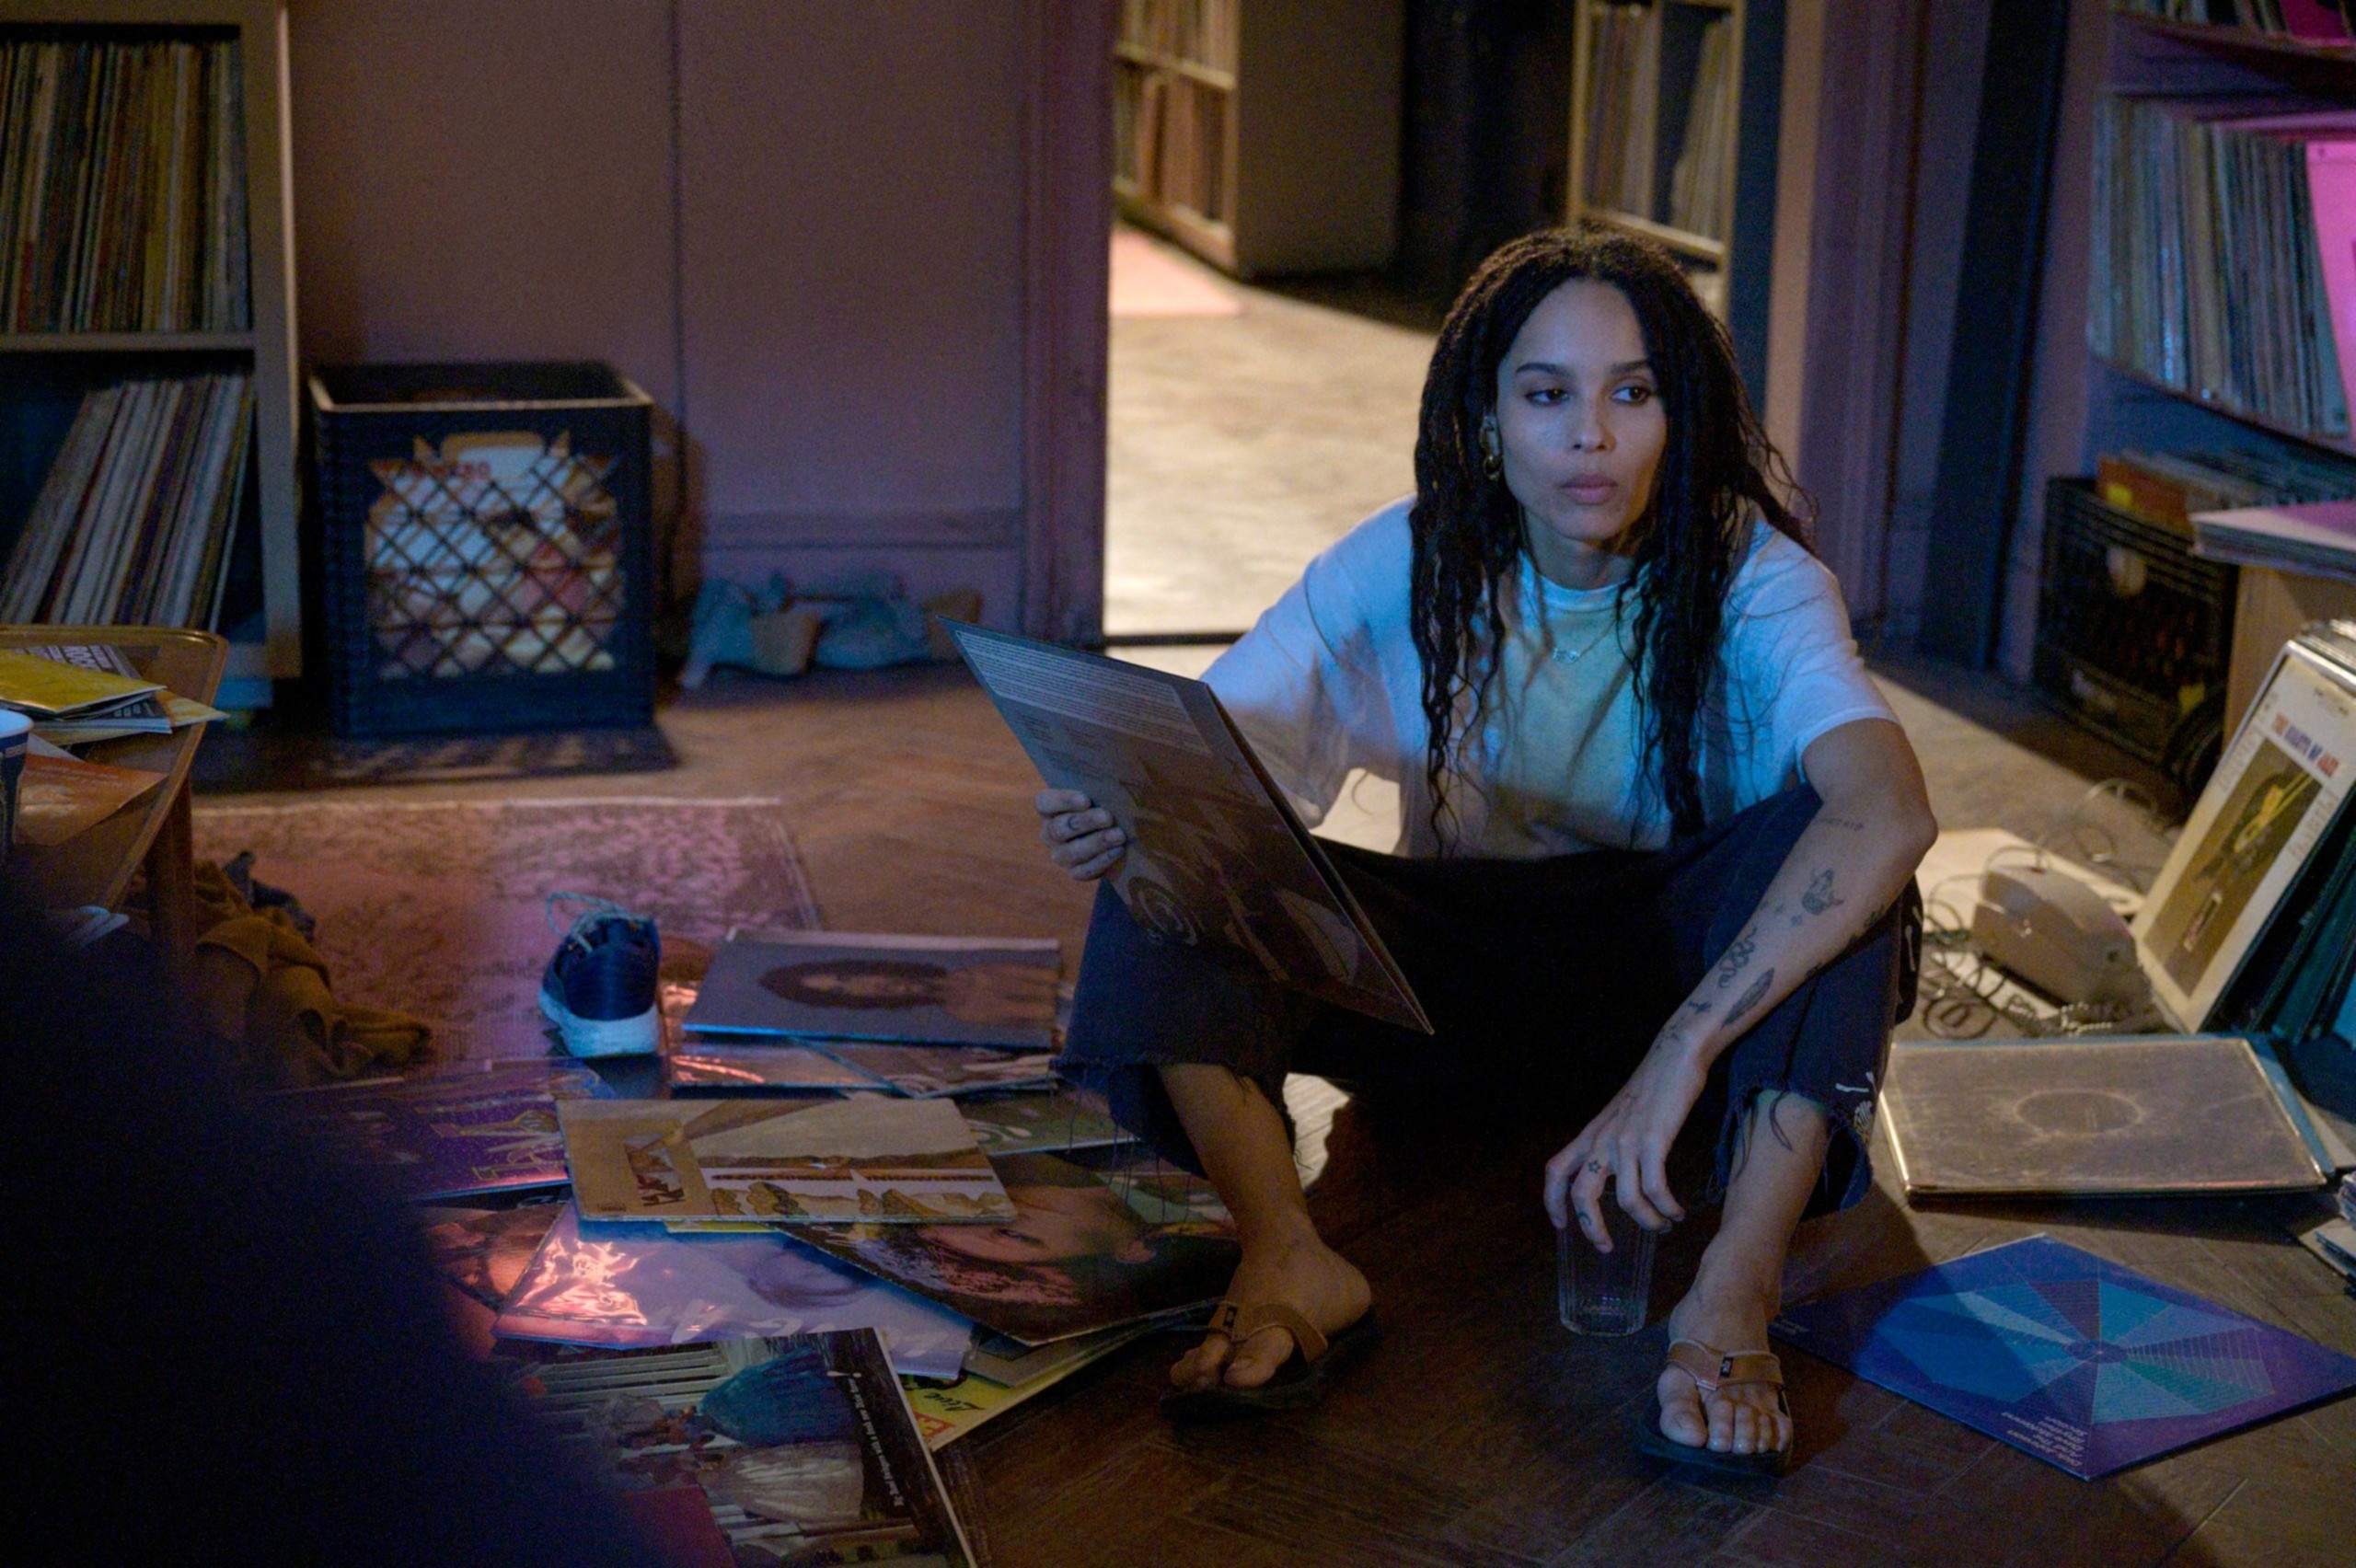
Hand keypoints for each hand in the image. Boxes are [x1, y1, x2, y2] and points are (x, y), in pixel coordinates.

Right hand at [1036, 788, 1127, 880]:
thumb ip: (1102, 783)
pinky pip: (1084, 870)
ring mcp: (1061, 855)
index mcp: (1050, 809)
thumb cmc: (1106, 804)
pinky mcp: (1075, 872)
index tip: (1086, 799)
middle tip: (1108, 817)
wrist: (1115, 833)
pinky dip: (1102, 861)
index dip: (1063, 801)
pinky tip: (1118, 851)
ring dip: (1097, 842)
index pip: (1044, 802)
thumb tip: (1118, 766)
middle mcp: (1050, 832)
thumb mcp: (1100, 792)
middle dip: (1085, 822)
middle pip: (1059, 828)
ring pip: (1071, 851)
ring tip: (1119, 835)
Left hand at [1544, 1035, 1708, 1246]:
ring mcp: (1626, 1140)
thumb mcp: (1618, 1116)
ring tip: (1662, 1226)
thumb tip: (1615, 1174)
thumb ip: (1610, 1142)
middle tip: (1607, 1248)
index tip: (1561, 1225)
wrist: (1674, 1056)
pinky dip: (1666, 1207)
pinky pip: (1655, 1188)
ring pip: (1626, 1200)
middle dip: (1591, 1228)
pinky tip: (1677, 1212)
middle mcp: (1601, 1140)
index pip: (1555, 1170)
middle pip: (1581, 1194)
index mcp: (1590, 1134)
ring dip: (1646, 1221)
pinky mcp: (1653, 1140)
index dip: (1552, 1201)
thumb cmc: (1651, 1087)